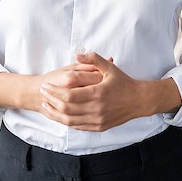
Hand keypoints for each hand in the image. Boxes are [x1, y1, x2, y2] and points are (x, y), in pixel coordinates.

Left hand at [39, 52, 179, 131]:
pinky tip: (59, 114)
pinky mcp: (99, 127)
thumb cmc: (123, 82)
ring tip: (46, 105)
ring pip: (70, 120)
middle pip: (66, 108)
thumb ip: (93, 59)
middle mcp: (97, 109)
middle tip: (42, 93)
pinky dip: (66, 121)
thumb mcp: (109, 68)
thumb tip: (76, 53)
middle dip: (51, 100)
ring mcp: (98, 120)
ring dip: (55, 113)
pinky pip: (78, 126)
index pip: (69, 95)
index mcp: (98, 93)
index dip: (54, 91)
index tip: (46, 86)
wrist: (139, 101)